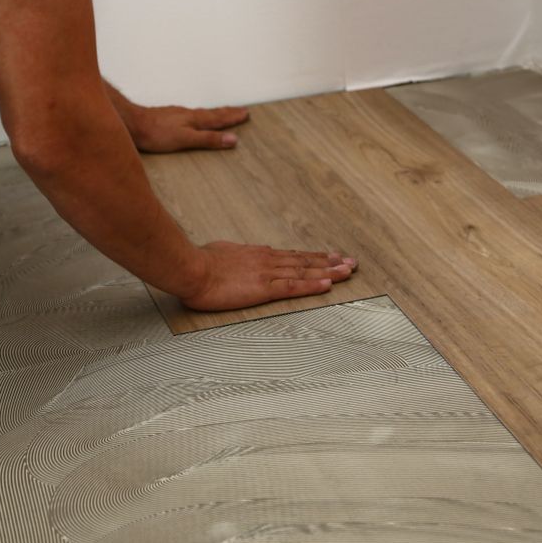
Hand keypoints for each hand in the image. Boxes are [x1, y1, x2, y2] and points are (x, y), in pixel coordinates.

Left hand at [130, 105, 249, 153]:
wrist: (132, 124)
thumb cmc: (156, 134)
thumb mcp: (186, 139)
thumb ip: (209, 139)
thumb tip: (232, 139)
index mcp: (195, 120)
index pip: (219, 118)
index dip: (233, 117)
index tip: (246, 114)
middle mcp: (188, 115)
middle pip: (213, 113)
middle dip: (228, 112)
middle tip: (241, 110)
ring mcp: (178, 115)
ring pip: (202, 113)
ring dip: (216, 112)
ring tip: (223, 112)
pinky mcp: (169, 117)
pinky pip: (191, 115)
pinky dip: (201, 115)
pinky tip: (195, 117)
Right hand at [180, 242, 357, 311]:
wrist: (191, 269)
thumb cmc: (199, 263)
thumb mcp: (219, 254)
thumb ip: (232, 258)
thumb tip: (233, 259)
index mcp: (257, 255)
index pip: (291, 256)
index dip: (312, 257)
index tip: (329, 256)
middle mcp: (267, 260)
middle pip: (305, 261)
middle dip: (330, 262)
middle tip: (350, 262)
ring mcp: (268, 273)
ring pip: (305, 271)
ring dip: (329, 271)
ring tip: (348, 271)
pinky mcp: (264, 288)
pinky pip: (294, 286)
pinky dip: (313, 285)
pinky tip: (328, 284)